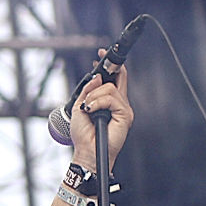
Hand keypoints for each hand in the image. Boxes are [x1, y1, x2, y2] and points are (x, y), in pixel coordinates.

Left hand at [67, 50, 133, 170]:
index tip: (100, 54)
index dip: (110, 66)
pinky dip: (98, 102)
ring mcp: (123, 109)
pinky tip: (91, 110)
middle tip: (93, 74)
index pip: (114, 79)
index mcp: (108, 102)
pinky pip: (111, 99)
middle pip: (115, 80)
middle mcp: (119, 104)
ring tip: (88, 108)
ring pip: (109, 89)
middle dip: (101, 77)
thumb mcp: (80, 107)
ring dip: (93, 97)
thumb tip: (97, 76)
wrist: (87, 151)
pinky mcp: (125, 115)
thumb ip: (88, 91)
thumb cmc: (83, 135)